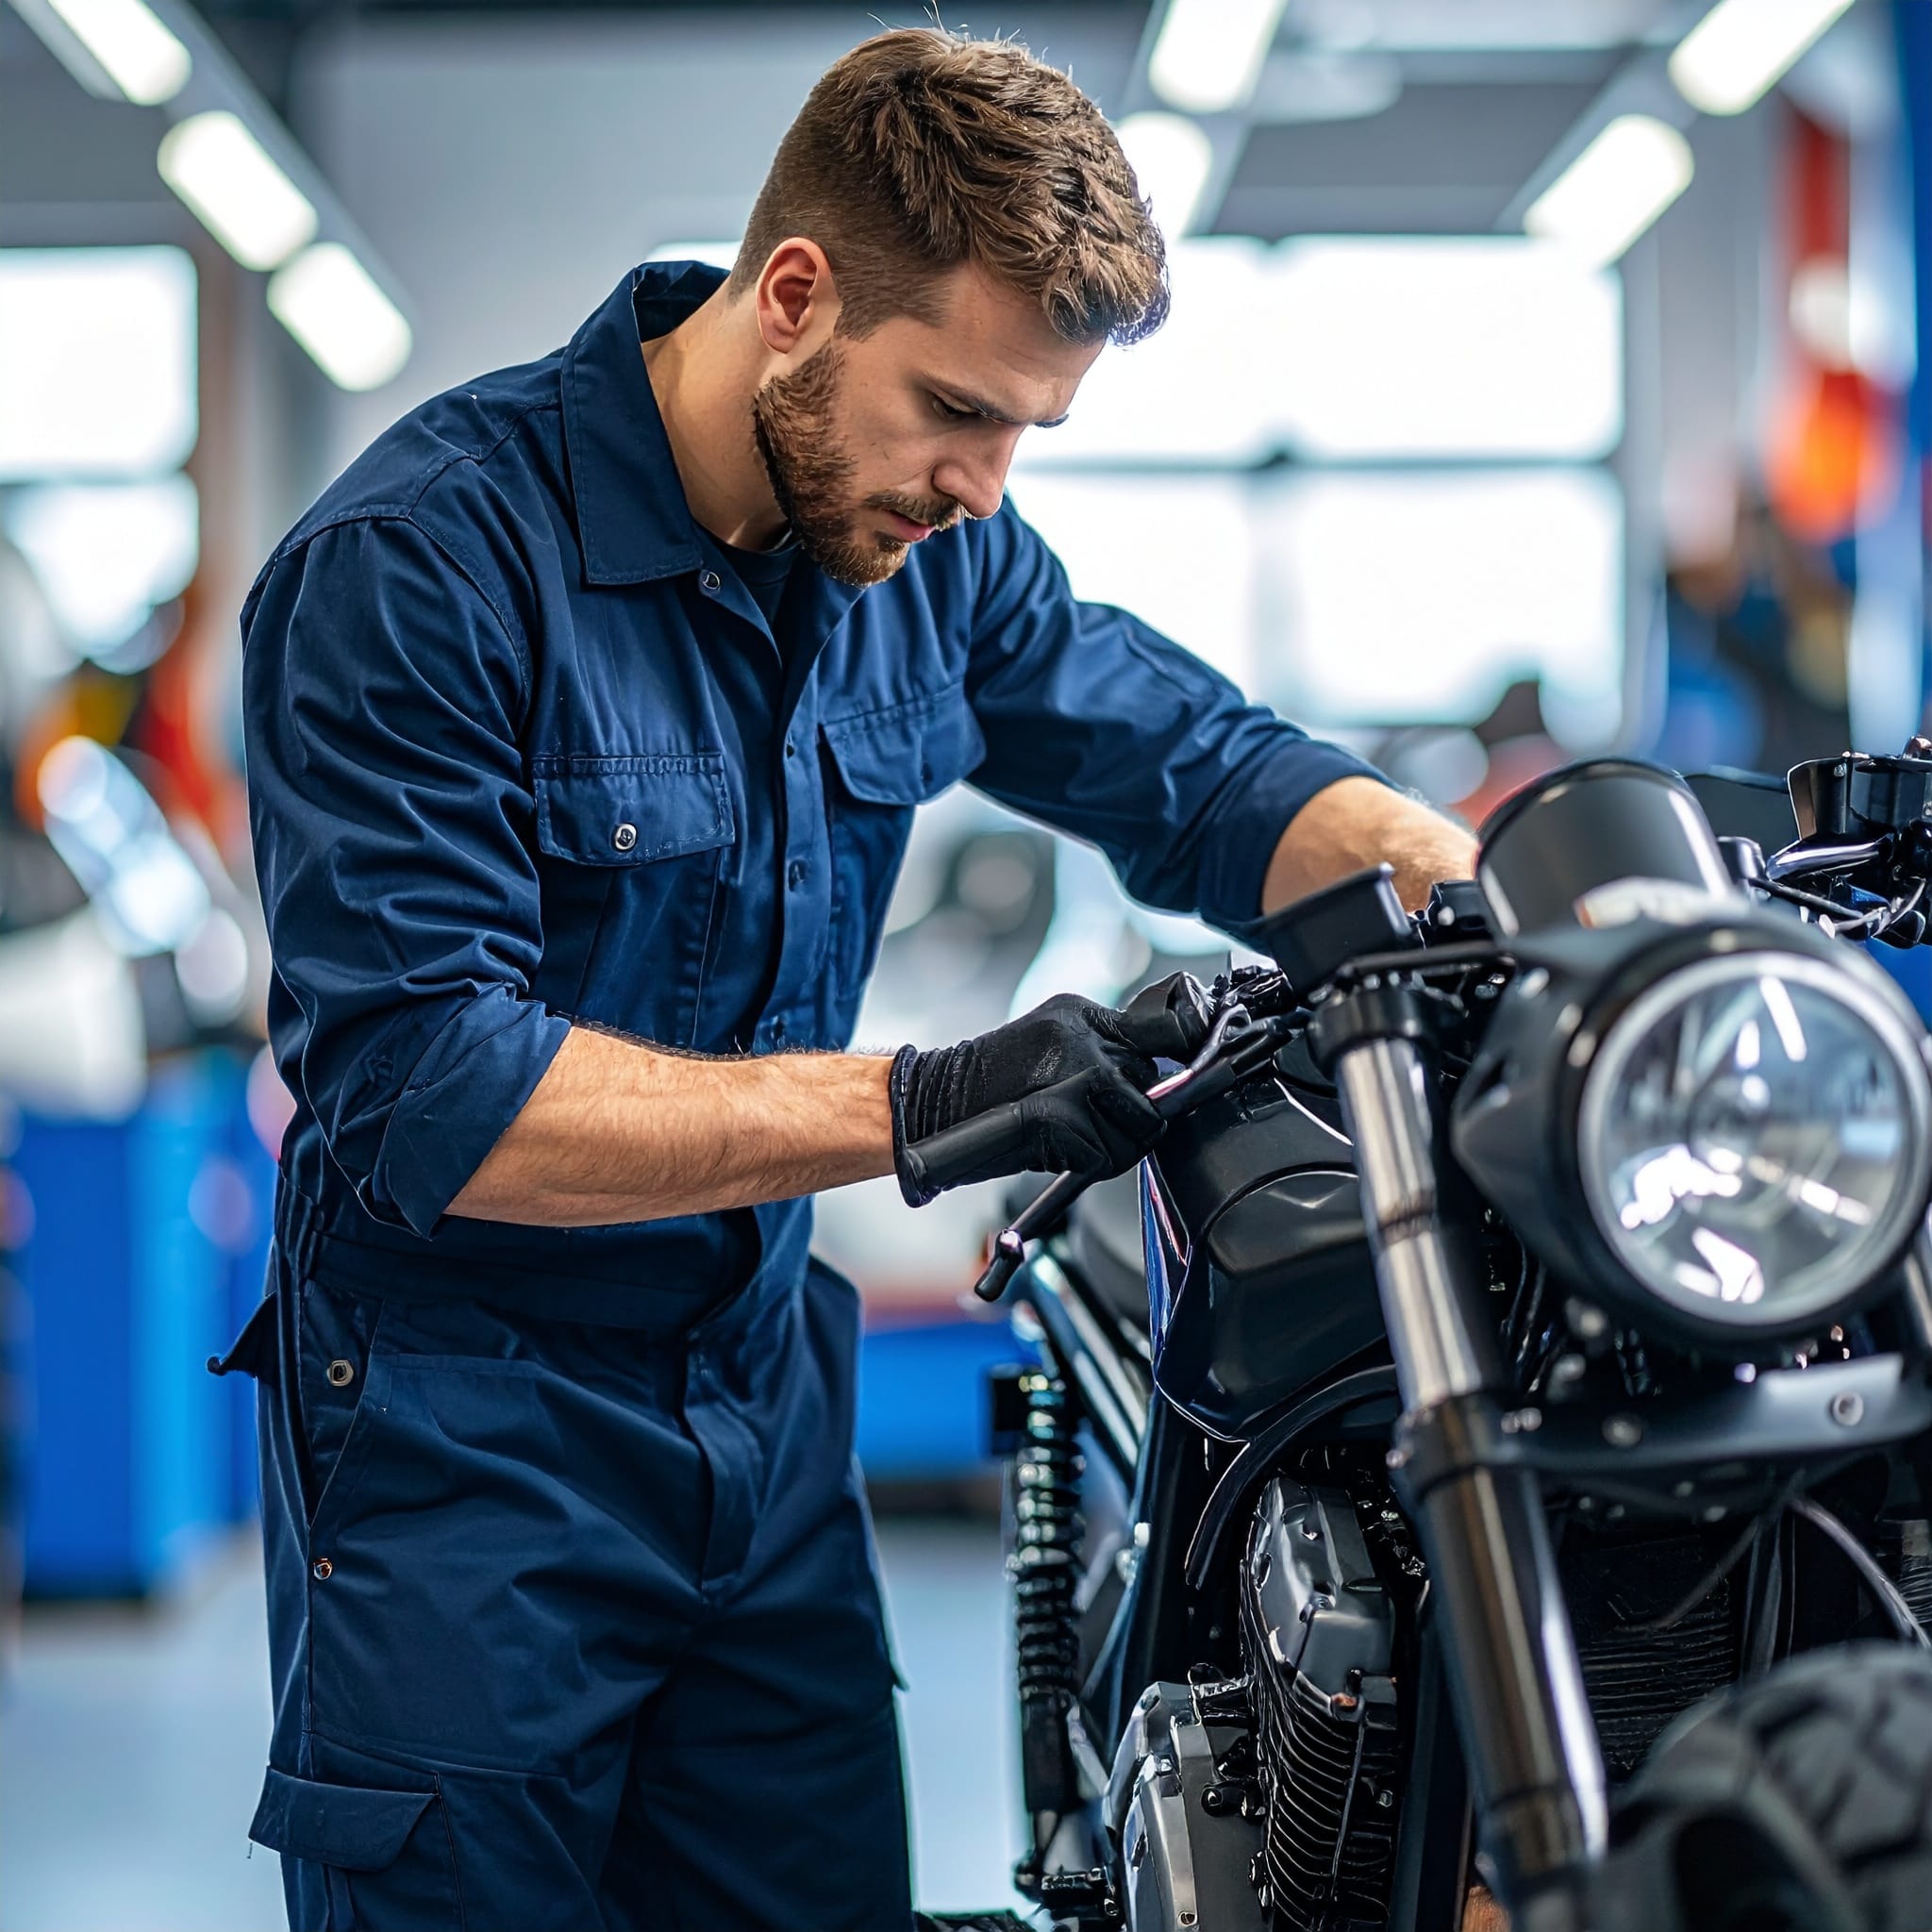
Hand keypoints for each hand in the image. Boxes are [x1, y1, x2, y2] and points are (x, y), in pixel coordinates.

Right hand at [889, 975, 1210, 1204]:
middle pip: (1154, 1088)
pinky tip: (1055, 1148)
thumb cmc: (995, 1083)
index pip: (1166, 1026)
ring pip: (1136, 1128)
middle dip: (1136, 1116)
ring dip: (1112, 1144)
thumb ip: (1105, 1048)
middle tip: (1099, 1122)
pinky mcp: (1058, 1115)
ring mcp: (1072, 1075)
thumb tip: (1165, 1075)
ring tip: (1072, 1135)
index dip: (1189, 1049)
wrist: (938, 1103)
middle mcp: (1082, 1037)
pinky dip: (1084, 1162)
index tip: (1200, 1069)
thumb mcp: (1053, 1041)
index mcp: (1084, 1014)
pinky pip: (1104, 1155)